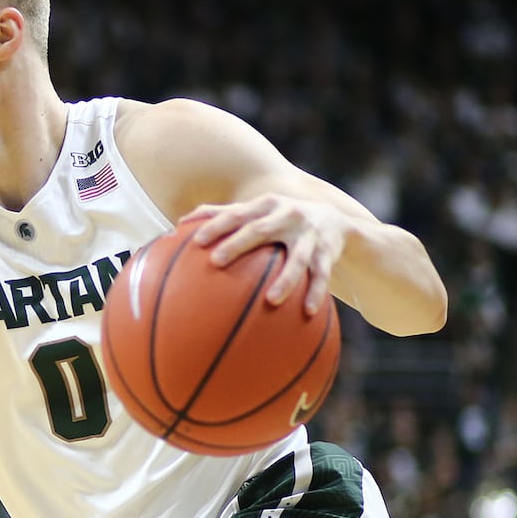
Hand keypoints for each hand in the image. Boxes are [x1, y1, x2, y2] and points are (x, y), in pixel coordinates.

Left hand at [180, 194, 345, 316]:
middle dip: (238, 244)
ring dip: (285, 280)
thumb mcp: (257, 211)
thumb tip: (180, 222)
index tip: (196, 241)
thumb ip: (222, 214)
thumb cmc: (281, 218)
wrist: (336, 220)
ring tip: (271, 301)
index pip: (236, 213)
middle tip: (216, 262)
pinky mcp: (327, 253)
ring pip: (297, 259)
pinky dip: (315, 293)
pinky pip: (322, 276)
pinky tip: (307, 312)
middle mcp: (288, 215)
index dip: (216, 225)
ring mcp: (309, 235)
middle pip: (260, 230)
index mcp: (266, 205)